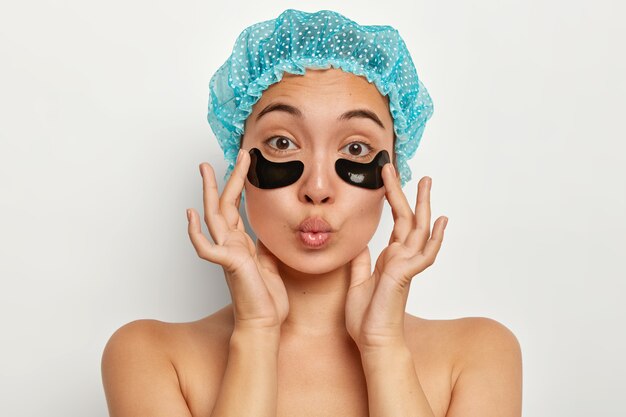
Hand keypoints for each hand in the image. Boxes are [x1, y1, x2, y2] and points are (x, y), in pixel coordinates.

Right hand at [186, 150, 288, 331]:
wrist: (265, 323)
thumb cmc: (267, 299)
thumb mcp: (271, 263)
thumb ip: (264, 244)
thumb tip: (267, 230)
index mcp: (242, 243)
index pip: (237, 208)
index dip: (239, 185)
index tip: (244, 165)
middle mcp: (231, 244)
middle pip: (224, 204)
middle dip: (226, 178)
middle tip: (233, 155)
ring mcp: (227, 253)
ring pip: (214, 217)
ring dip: (209, 192)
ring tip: (206, 170)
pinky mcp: (228, 264)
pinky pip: (206, 247)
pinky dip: (195, 232)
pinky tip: (191, 215)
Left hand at [345, 164, 447, 350]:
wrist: (371, 340)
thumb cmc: (366, 317)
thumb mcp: (356, 281)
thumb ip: (361, 261)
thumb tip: (361, 245)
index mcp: (390, 258)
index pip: (395, 223)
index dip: (393, 199)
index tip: (388, 179)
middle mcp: (401, 258)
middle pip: (409, 219)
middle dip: (408, 194)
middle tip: (410, 171)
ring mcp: (406, 266)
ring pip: (419, 230)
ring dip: (423, 205)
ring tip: (426, 182)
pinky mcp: (405, 275)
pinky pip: (424, 253)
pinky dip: (435, 238)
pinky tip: (441, 221)